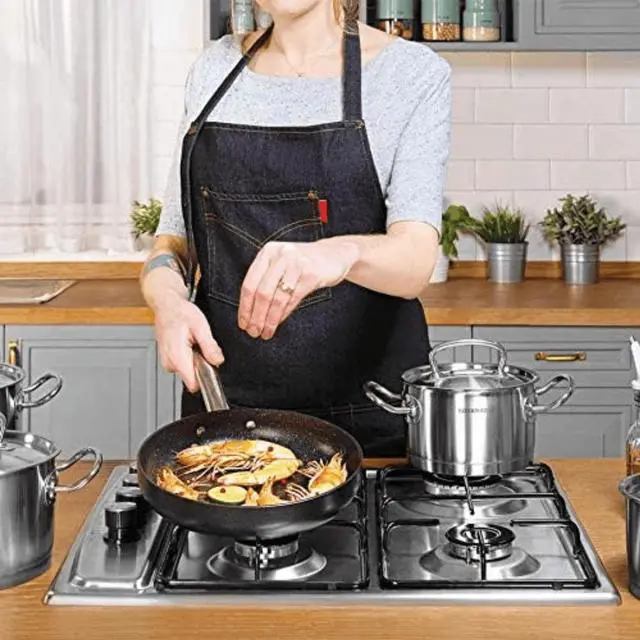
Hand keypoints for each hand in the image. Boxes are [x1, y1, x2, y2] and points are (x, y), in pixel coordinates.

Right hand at [155, 294, 224, 392]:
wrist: (167, 306)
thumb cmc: (181, 313)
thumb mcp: (201, 326)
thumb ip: (210, 346)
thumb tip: (218, 361)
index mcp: (177, 356)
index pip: (193, 384)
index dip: (206, 377)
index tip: (210, 365)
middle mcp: (169, 362)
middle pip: (193, 378)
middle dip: (201, 364)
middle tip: (200, 346)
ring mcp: (167, 362)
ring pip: (188, 372)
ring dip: (195, 360)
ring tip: (193, 342)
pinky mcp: (168, 360)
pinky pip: (183, 366)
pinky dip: (189, 357)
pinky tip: (188, 344)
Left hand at [238, 239, 358, 339]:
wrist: (334, 254)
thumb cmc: (302, 264)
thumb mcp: (280, 264)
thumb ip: (265, 280)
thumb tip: (248, 311)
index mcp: (267, 252)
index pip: (249, 283)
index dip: (244, 307)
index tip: (243, 323)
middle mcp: (280, 255)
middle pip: (261, 293)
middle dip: (256, 316)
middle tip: (253, 332)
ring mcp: (297, 263)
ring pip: (277, 298)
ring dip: (269, 320)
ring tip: (266, 333)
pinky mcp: (311, 274)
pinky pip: (293, 299)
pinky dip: (283, 315)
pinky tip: (278, 323)